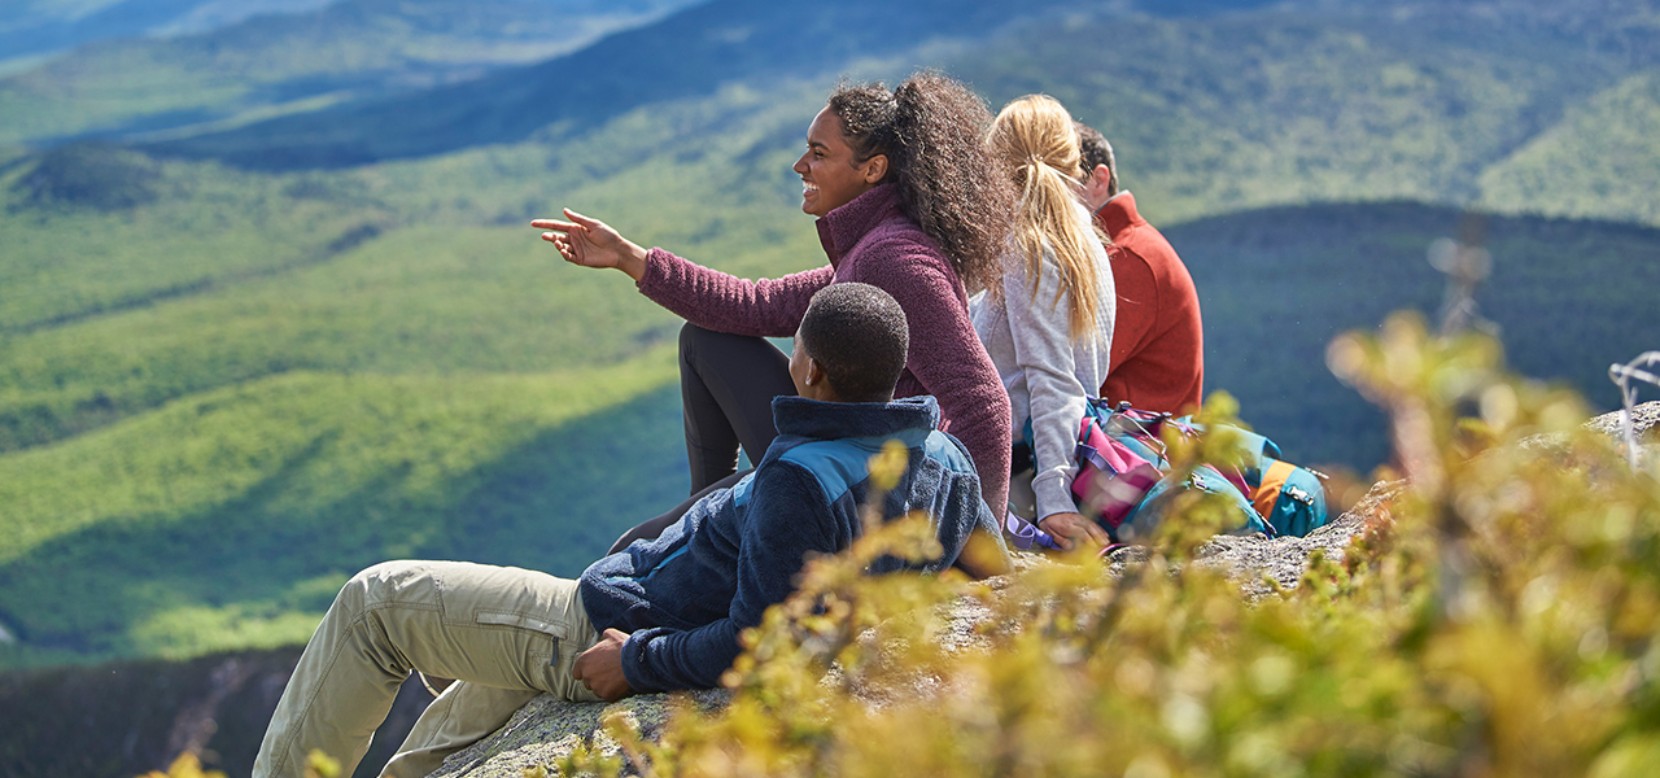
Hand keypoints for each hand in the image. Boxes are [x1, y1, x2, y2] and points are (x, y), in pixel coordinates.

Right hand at [531, 209, 648, 279]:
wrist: (618, 250)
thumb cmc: (608, 235)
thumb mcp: (593, 224)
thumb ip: (578, 219)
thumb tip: (564, 210)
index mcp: (575, 229)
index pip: (556, 225)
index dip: (544, 224)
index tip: (533, 223)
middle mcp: (574, 239)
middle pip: (556, 237)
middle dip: (549, 236)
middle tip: (544, 236)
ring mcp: (576, 249)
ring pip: (561, 247)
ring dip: (558, 245)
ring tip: (558, 243)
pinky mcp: (580, 259)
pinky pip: (568, 257)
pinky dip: (564, 254)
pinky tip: (564, 251)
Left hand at [572, 628, 634, 700]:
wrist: (636, 661)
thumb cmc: (623, 647)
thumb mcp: (612, 634)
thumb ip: (604, 636)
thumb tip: (605, 636)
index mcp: (584, 661)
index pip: (577, 672)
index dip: (586, 671)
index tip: (594, 670)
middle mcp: (587, 675)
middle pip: (588, 682)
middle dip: (596, 679)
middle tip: (609, 673)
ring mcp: (596, 687)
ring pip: (598, 690)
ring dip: (605, 686)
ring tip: (616, 678)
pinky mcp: (606, 695)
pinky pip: (608, 696)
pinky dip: (614, 692)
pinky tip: (621, 684)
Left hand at [1037, 511, 1109, 550]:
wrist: (1049, 509)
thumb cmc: (1049, 522)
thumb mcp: (1048, 532)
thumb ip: (1060, 540)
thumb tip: (1070, 547)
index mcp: (1065, 525)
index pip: (1079, 531)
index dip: (1087, 538)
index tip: (1093, 545)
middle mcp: (1074, 520)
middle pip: (1088, 527)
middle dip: (1097, 535)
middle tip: (1104, 544)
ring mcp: (1079, 518)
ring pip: (1092, 524)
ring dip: (1100, 533)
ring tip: (1106, 541)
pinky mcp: (1082, 517)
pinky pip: (1092, 522)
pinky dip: (1099, 528)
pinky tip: (1104, 534)